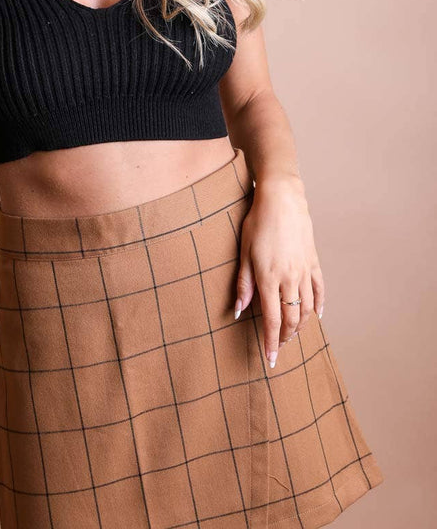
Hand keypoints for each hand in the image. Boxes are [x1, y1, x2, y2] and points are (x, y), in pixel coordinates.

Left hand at [234, 177, 324, 367]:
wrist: (282, 198)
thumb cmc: (258, 222)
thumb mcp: (244, 252)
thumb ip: (243, 283)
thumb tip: (239, 311)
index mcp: (269, 278)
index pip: (271, 320)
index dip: (271, 342)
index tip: (270, 360)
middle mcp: (290, 279)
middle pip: (291, 319)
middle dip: (285, 338)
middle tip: (278, 348)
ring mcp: (305, 270)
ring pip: (307, 308)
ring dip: (299, 325)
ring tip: (291, 335)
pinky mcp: (314, 261)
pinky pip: (319, 289)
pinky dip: (318, 305)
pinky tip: (316, 315)